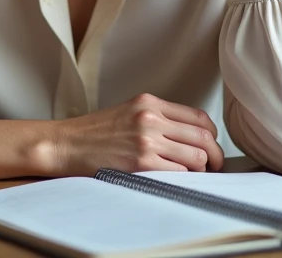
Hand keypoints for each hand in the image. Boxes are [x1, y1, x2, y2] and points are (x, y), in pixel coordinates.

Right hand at [46, 93, 224, 175]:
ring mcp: (146, 139)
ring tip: (194, 175)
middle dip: (215, 155)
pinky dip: (183, 178)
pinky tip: (176, 180)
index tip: (212, 146)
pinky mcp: (140, 162)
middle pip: (203, 136)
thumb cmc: (94, 133)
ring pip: (196, 156)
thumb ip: (157, 118)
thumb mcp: (128, 112)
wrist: (65, 144)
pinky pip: (178, 172)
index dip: (212, 135)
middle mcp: (150, 117)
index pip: (198, 117)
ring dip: (201, 169)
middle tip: (215, 166)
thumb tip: (189, 137)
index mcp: (149, 102)